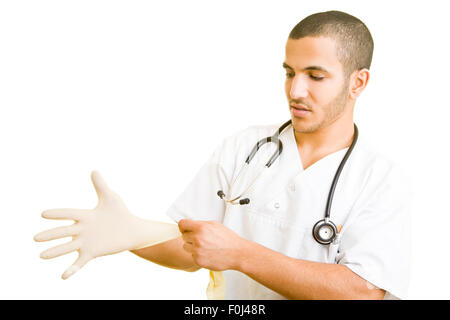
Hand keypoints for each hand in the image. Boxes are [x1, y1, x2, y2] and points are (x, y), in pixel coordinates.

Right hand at [34, 171, 179, 279]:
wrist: (131, 230)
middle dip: (51, 235)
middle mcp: (83, 229)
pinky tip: (63, 276)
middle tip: (35, 238)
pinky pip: (80, 262)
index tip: (43, 214)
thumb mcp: (111, 198)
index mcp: (86, 216)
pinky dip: (72, 269)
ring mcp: (87, 242)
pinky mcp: (93, 252)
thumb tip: (94, 170)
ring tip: (41, 256)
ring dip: (55, 252)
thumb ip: (101, 185)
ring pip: (68, 247)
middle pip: (64, 232)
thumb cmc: (120, 213)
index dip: (58, 214)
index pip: (69, 214)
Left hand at [178, 219, 248, 270]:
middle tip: (201, 239)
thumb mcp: (215, 225)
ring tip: (204, 246)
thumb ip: (201, 224)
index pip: (182, 224)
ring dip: (192, 246)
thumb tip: (191, 224)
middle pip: (183, 236)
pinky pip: (191, 255)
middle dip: (190, 236)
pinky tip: (207, 253)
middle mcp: (197, 238)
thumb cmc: (228, 239)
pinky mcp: (198, 260)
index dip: (183, 226)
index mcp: (201, 227)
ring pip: (185, 246)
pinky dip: (197, 255)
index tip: (185, 228)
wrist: (237, 253)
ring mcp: (197, 250)